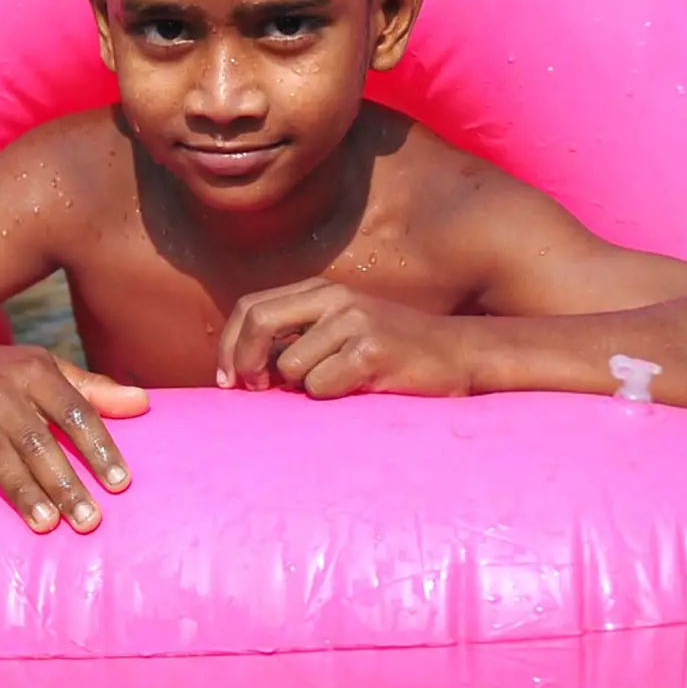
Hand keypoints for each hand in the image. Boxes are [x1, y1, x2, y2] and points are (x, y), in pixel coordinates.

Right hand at [0, 346, 145, 544]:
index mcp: (31, 371)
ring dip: (21, 492)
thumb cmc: (1, 375)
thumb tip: (143, 403)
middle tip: (88, 519)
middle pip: (34, 439)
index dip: (97, 447)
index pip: (72, 410)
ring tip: (47, 524)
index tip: (119, 483)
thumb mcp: (44, 371)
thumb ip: (93, 390)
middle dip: (63, 481)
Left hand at [217, 280, 469, 400]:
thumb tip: (244, 369)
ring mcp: (354, 321)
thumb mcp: (343, 332)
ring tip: (342, 384)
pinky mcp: (370, 350)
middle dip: (243, 362)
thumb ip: (298, 337)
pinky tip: (361, 389)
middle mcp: (335, 298)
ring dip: (305, 387)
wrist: (459, 355)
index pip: (251, 307)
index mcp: (321, 290)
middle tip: (252, 390)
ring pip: (290, 367)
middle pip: (258, 323)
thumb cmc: (395, 353)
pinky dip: (332, 396)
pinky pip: (321, 386)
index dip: (229, 344)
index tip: (227, 379)